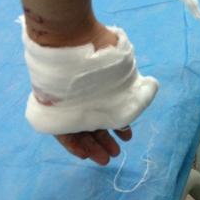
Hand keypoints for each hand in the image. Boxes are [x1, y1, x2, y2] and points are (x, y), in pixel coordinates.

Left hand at [34, 21, 129, 165]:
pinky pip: (61, 131)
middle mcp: (82, 94)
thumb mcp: (124, 67)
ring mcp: (66, 101)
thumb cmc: (99, 49)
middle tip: (116, 152)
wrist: (70, 41)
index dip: (115, 124)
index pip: (105, 108)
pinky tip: (85, 154)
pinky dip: (74, 144)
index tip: (126, 134)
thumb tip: (149, 87)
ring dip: (93, 146)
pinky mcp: (51, 109)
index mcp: (98, 86)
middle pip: (93, 122)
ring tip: (107, 158)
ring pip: (80, 130)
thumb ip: (133, 81)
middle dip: (105, 139)